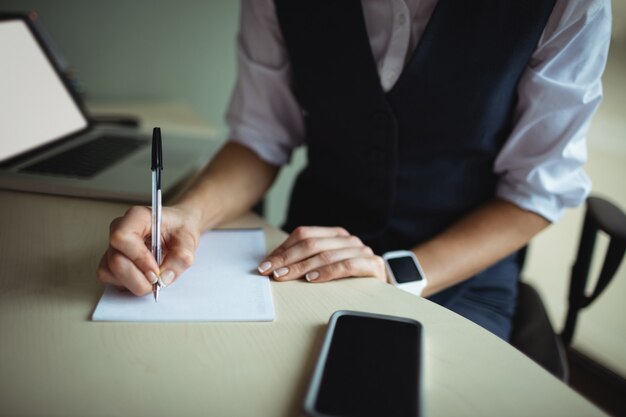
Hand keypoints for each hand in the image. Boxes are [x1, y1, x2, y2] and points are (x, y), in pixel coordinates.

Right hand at [96, 205, 201, 295]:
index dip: (139, 258)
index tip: (156, 271)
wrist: (178, 230)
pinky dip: (130, 284)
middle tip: (158, 280)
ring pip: (111, 272)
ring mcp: (114, 247)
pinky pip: (112, 279)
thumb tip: (165, 277)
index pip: (123, 238)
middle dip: (139, 277)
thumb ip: (181, 257)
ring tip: (155, 277)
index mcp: (137, 217)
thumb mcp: (189, 240)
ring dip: (135, 282)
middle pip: (116, 260)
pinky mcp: (112, 261)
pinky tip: (146, 277)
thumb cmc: (179, 229)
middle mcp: (120, 230)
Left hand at [257, 226, 385, 282]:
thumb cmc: (350, 278)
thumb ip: (306, 259)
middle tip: (270, 271)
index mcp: (334, 234)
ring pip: (325, 255)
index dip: (282, 248)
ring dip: (301, 266)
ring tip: (285, 276)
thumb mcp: (326, 264)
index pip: (303, 234)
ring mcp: (361, 250)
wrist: (384, 289)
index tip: (265, 264)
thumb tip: (274, 264)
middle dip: (287, 259)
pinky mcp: (372, 265)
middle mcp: (347, 239)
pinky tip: (312, 279)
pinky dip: (326, 272)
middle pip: (311, 244)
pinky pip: (345, 266)